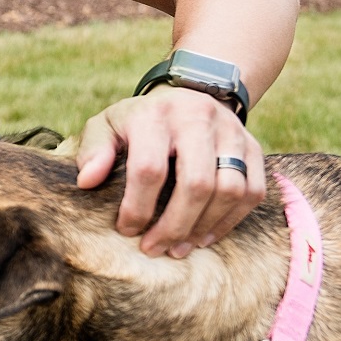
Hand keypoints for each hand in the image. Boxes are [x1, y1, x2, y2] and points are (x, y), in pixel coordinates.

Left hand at [73, 85, 265, 258]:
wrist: (189, 92)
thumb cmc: (140, 121)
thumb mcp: (108, 125)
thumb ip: (94, 150)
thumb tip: (87, 181)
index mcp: (156, 114)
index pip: (150, 169)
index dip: (138, 207)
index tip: (126, 230)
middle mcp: (198, 119)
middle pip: (197, 184)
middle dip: (174, 225)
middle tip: (154, 248)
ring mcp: (231, 132)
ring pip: (230, 190)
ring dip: (204, 227)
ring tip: (179, 248)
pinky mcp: (253, 147)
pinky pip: (253, 192)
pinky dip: (230, 220)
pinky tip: (205, 236)